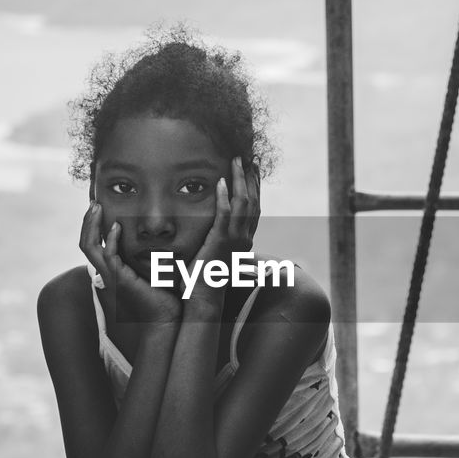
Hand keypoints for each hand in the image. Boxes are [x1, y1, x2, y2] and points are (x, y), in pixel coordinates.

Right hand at [80, 201, 181, 324]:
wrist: (166, 318)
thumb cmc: (164, 295)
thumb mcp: (155, 267)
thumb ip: (152, 252)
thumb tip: (163, 234)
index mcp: (113, 268)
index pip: (94, 243)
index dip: (92, 225)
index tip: (99, 206)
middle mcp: (108, 271)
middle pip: (85, 243)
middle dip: (87, 221)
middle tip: (94, 202)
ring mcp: (111, 276)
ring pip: (89, 247)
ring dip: (92, 225)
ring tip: (97, 207)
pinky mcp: (120, 280)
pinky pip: (109, 257)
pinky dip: (110, 240)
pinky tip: (116, 227)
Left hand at [186, 156, 260, 303]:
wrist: (204, 298)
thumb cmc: (204, 280)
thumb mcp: (213, 254)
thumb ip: (213, 240)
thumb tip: (205, 230)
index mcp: (244, 240)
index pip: (254, 208)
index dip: (254, 188)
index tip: (252, 171)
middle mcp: (244, 237)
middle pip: (253, 201)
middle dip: (251, 178)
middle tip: (249, 159)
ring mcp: (235, 239)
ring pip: (243, 203)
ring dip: (240, 180)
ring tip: (237, 161)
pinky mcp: (221, 241)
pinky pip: (226, 214)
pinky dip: (225, 196)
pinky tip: (221, 181)